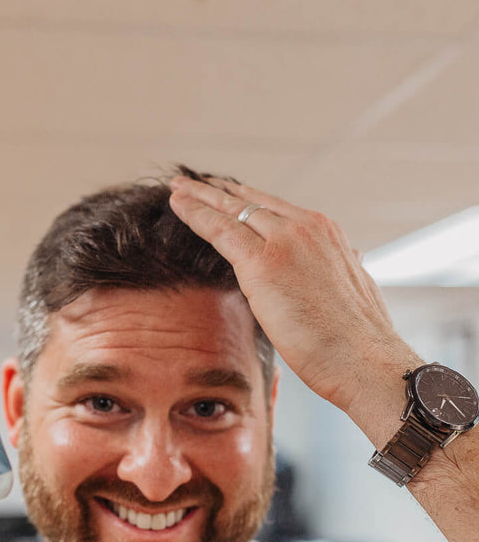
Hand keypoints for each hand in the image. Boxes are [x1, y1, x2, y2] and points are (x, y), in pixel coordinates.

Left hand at [169, 175, 402, 414]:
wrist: (363, 360)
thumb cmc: (356, 340)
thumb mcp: (352, 291)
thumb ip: (339, 270)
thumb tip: (345, 261)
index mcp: (327, 234)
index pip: (276, 209)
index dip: (247, 200)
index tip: (228, 193)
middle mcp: (306, 228)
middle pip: (251, 202)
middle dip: (219, 192)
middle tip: (192, 182)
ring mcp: (285, 241)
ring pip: (232, 209)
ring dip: (200, 197)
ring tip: (177, 187)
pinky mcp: (263, 262)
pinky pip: (220, 229)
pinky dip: (195, 214)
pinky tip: (177, 204)